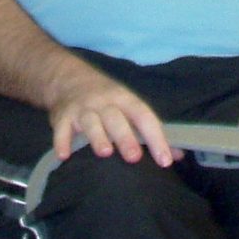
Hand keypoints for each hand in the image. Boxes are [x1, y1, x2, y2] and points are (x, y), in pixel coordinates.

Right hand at [48, 69, 174, 166]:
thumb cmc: (107, 100)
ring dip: (97, 136)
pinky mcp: (62, 116)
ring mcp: (82, 108)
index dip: (156, 137)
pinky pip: (61, 128)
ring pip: (91, 121)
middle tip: (134, 157)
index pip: (144, 117)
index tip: (165, 160)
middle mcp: (104, 102)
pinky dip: (62, 141)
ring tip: (104, 152)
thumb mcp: (129, 107)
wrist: (68, 79)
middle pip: (116, 118)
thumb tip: (177, 156)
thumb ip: (151, 132)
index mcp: (125, 100)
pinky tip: (64, 155)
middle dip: (125, 137)